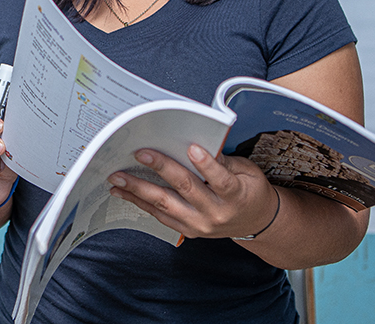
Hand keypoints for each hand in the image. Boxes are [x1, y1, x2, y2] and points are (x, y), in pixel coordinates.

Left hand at [108, 144, 279, 239]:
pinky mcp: (188, 231)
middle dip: (161, 168)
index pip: (220, 179)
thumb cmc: (250, 192)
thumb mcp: (247, 171)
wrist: (256, 222)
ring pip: (166, 205)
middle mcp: (216, 213)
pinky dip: (141, 203)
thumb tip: (197, 143)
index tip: (192, 147)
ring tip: (118, 178)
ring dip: (139, 190)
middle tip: (140, 154)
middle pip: (186, 188)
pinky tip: (126, 193)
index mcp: (235, 195)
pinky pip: (161, 216)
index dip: (206, 163)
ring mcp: (200, 225)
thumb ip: (224, 160)